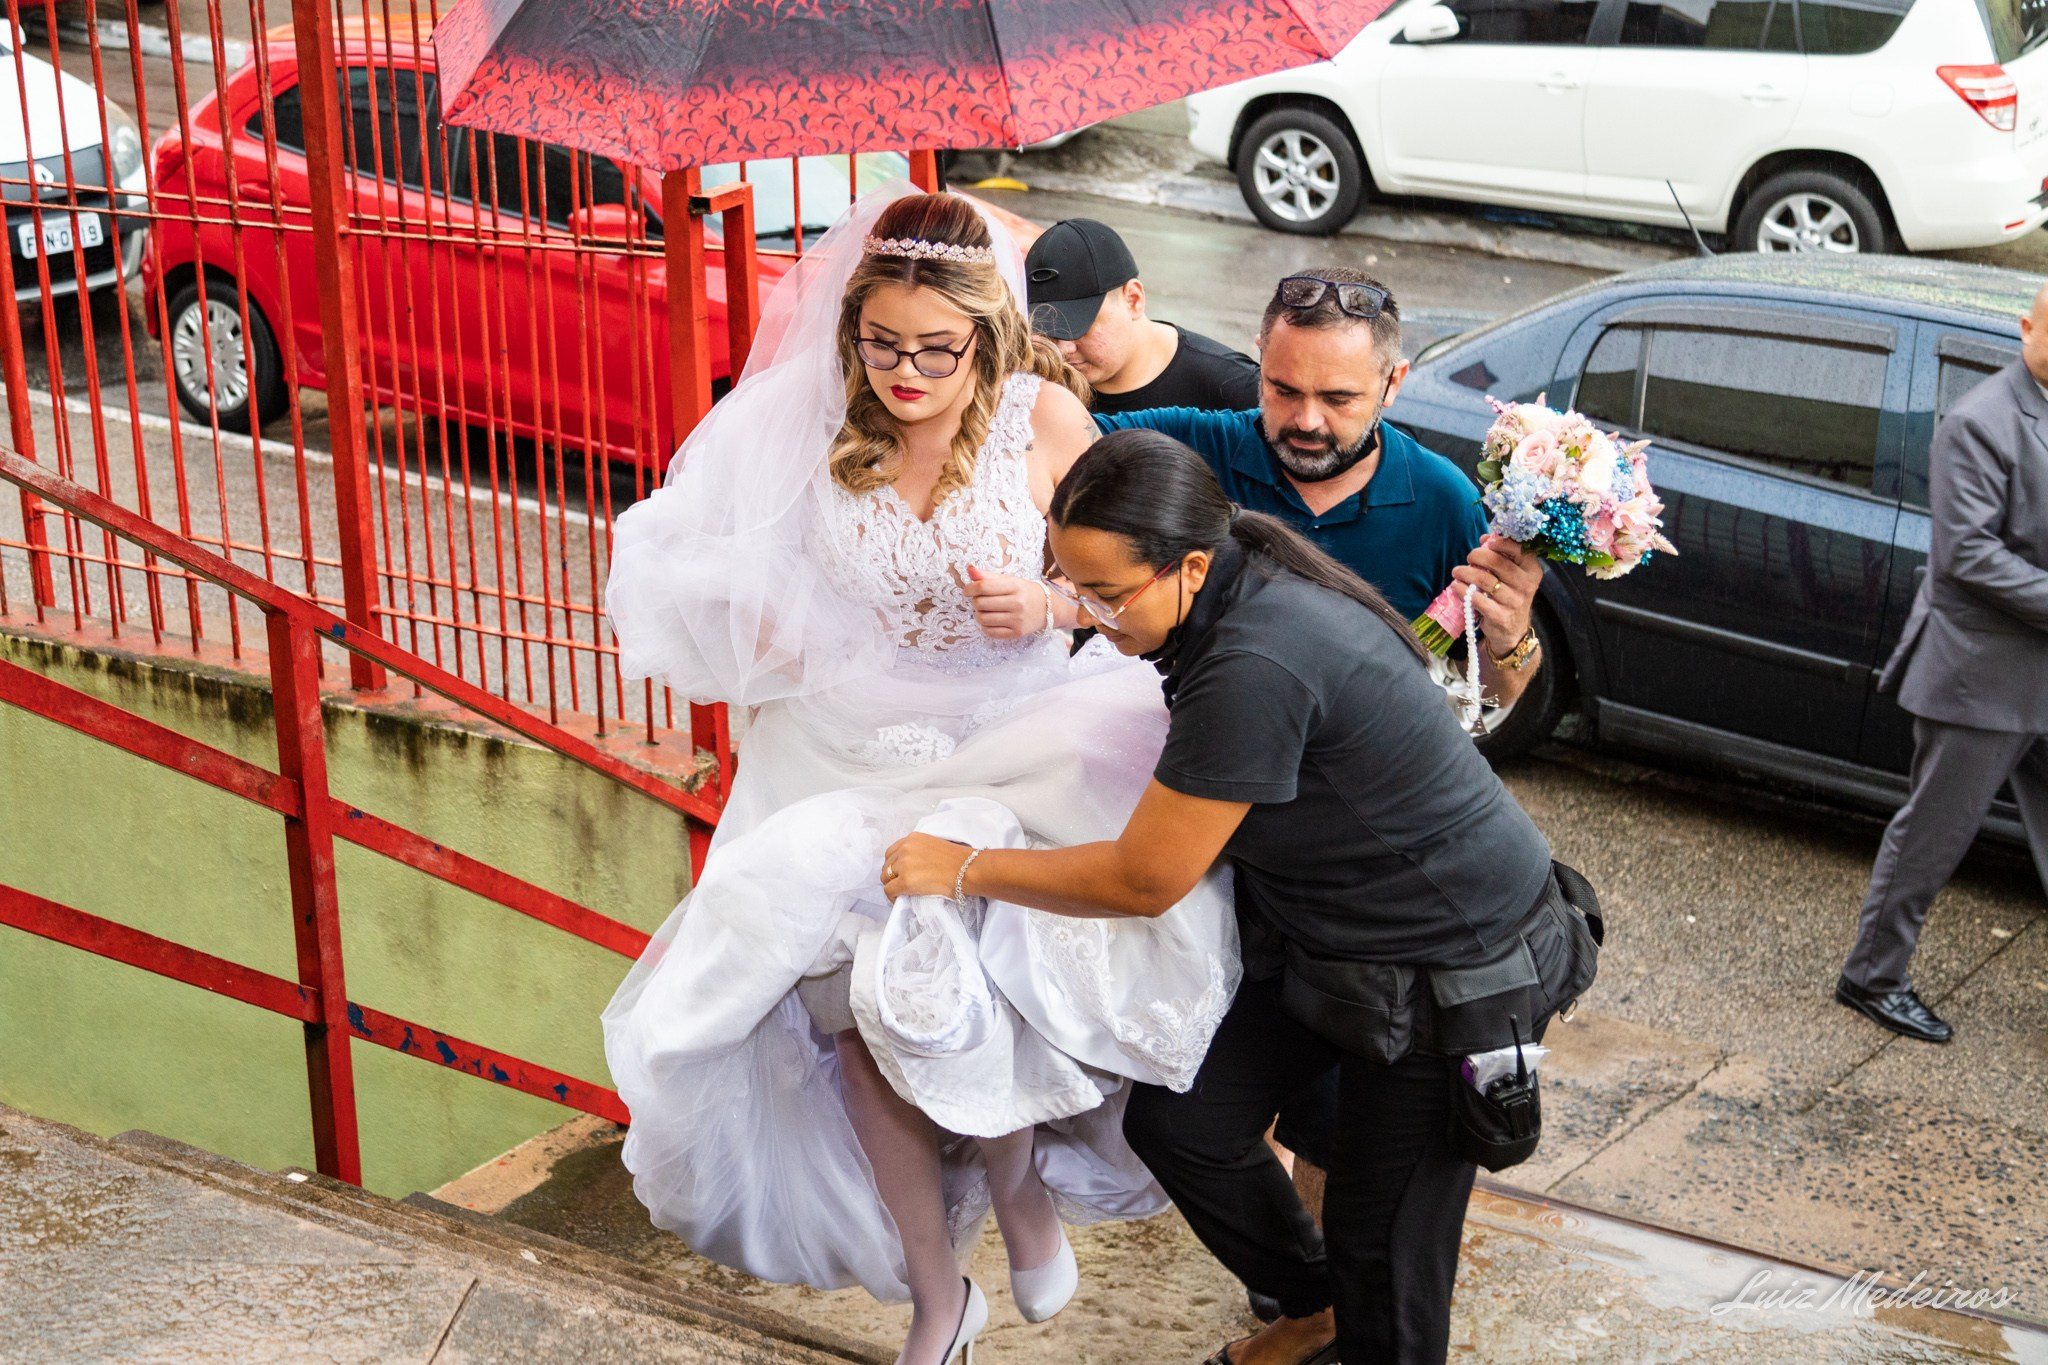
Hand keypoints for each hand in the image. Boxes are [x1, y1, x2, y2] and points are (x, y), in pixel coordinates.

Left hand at [881, 833, 973, 899]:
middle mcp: (905, 848)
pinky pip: (889, 891)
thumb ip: (917, 852)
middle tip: (901, 885)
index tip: (900, 874)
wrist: (968, 870)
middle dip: (891, 876)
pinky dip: (892, 897)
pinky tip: (900, 899)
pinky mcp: (906, 881)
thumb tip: (909, 867)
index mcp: (912, 839)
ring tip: (901, 893)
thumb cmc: (958, 861)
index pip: (891, 853)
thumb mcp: (933, 846)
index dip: (894, 865)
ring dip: (892, 886)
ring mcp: (904, 864)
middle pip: (886, 866)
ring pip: (885, 878)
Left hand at [964, 565, 1048, 638]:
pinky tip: (990, 621)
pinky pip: (990, 632)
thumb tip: (969, 568)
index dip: (970, 589)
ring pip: (983, 619)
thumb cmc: (1023, 592)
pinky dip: (985, 627)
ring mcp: (1017, 620)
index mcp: (1015, 586)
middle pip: (981, 603)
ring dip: (979, 615)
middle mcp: (1017, 603)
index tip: (968, 591)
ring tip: (985, 611)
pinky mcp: (1016, 633)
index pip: (984, 586)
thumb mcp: (1009, 580)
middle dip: (975, 602)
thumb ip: (988, 576)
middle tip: (980, 601)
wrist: (1047, 608)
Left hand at [1450, 535, 1540, 656]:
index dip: (1500, 542)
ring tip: (1457, 571)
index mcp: (1532, 570)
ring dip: (1465, 572)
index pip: (1519, 549)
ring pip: (1484, 579)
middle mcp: (1526, 585)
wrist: (1512, 630)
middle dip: (1477, 556)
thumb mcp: (1512, 575)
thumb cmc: (1509, 595)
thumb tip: (1485, 538)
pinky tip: (1456, 586)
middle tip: (1469, 557)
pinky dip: (1462, 590)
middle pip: (1497, 562)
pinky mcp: (1500, 616)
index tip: (1486, 542)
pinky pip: (1477, 598)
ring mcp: (1514, 601)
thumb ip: (1501, 555)